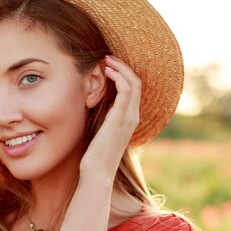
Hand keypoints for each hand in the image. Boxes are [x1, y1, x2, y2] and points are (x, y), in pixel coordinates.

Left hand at [79, 55, 140, 178]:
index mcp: (130, 119)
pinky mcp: (120, 118)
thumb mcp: (100, 130)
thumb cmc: (95, 154)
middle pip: (137, 82)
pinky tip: (107, 72)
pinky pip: (126, 91)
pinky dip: (118, 77)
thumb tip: (93, 102)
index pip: (134, 89)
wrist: (97, 172)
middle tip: (107, 57)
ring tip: (106, 60)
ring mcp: (129, 118)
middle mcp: (133, 117)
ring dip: (120, 68)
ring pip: (134, 83)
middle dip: (123, 66)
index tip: (109, 65)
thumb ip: (103, 116)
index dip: (124, 73)